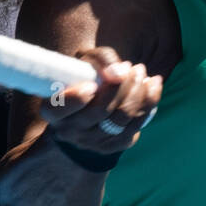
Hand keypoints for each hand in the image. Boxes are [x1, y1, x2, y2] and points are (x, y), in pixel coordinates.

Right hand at [39, 47, 162, 153]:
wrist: (93, 106)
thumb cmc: (86, 77)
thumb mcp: (85, 62)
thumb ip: (100, 60)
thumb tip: (119, 72)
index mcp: (53, 110)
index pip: (59, 109)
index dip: (76, 98)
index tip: (92, 84)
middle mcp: (70, 131)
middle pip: (100, 111)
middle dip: (121, 85)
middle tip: (131, 66)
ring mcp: (94, 142)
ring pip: (122, 118)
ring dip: (138, 91)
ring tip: (141, 71)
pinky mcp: (116, 145)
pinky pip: (138, 124)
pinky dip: (150, 101)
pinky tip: (153, 84)